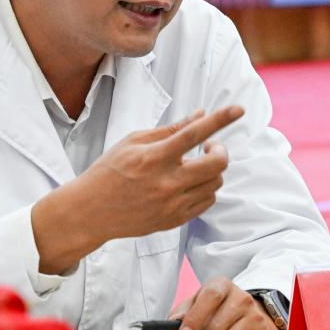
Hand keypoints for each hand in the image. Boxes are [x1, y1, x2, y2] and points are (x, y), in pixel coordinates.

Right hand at [32, 106, 243, 273]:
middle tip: (210, 146)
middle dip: (220, 150)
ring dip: (213, 169)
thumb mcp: (134, 141)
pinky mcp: (175, 220)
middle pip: (216, 164)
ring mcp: (172, 205)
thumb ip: (170, 129)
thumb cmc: (109, 171)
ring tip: (195, 164)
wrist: (90, 212)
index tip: (238, 109)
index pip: (194, 134)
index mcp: (153, 158)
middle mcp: (166, 183)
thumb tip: (200, 115)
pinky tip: (191, 181)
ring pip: (216, 183)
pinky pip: (207, 201)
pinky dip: (207, 187)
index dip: (220, 120)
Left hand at [170, 277, 279, 329]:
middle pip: (215, 326)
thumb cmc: (219, 309)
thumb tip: (173, 323)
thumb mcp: (200, 302)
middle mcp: (243, 299)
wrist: (252, 313)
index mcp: (224, 286)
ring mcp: (256, 317)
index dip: (194, 317)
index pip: (210, 296)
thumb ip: (184, 311)